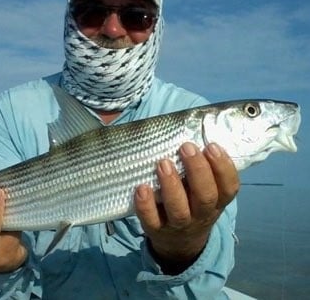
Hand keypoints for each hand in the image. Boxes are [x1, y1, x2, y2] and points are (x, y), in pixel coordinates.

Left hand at [134, 142, 239, 273]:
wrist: (180, 242)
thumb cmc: (192, 202)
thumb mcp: (206, 189)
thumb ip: (204, 168)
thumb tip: (195, 127)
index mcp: (218, 201)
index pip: (229, 187)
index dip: (223, 167)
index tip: (211, 146)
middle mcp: (201, 214)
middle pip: (205, 196)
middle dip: (197, 170)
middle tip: (186, 147)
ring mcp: (178, 224)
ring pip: (179, 209)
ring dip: (171, 185)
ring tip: (163, 163)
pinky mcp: (156, 230)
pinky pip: (151, 220)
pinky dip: (145, 205)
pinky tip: (141, 188)